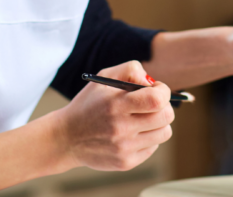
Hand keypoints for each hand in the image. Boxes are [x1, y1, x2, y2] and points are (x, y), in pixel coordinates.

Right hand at [57, 61, 173, 171]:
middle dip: (164, 106)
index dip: (163, 91)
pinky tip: (133, 133)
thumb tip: (153, 82)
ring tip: (142, 118)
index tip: (157, 89)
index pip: (157, 99)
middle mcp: (121, 128)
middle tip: (153, 103)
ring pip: (164, 133)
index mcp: (116, 105)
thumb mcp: (104, 77)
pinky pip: (153, 147)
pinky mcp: (126, 163)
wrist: (66, 137)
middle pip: (166, 117)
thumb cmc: (90, 104)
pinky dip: (148, 138)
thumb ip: (131, 70)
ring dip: (158, 123)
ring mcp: (124, 148)